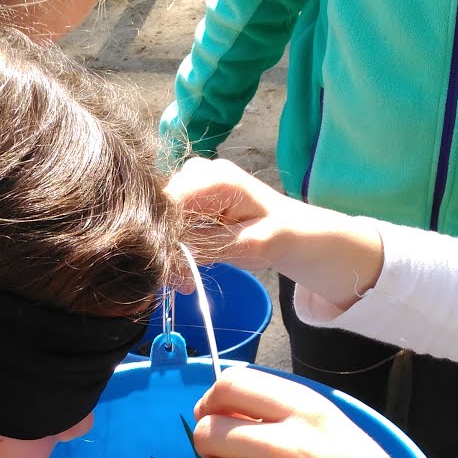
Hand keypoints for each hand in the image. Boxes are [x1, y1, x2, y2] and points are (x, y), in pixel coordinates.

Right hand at [166, 158, 383, 309]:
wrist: (297, 234)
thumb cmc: (282, 235)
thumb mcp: (251, 245)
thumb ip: (207, 246)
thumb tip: (166, 255)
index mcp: (214, 177)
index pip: (167, 205)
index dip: (162, 238)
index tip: (173, 271)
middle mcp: (197, 173)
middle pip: (160, 212)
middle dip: (165, 249)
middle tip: (183, 283)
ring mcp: (191, 186)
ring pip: (160, 222)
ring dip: (169, 255)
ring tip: (187, 281)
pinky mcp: (190, 202)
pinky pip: (169, 228)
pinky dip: (174, 252)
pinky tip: (186, 271)